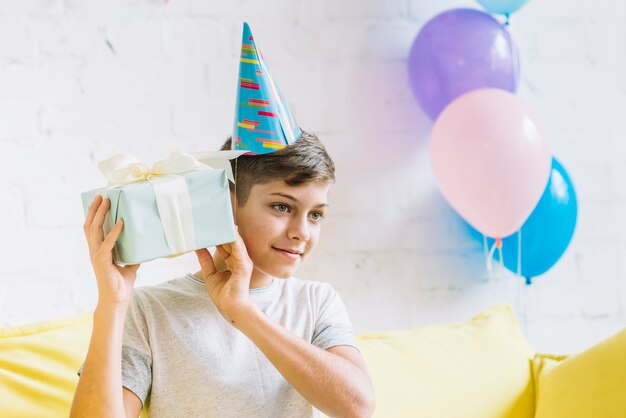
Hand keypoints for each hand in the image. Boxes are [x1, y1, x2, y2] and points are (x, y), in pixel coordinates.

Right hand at [83, 195, 139, 309]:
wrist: (117, 301)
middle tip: (101, 195)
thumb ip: (133, 254)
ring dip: (101, 214)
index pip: (92, 228)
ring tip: (106, 202)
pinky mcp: (102, 261)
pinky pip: (108, 243)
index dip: (94, 214)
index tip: (99, 200)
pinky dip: (114, 232)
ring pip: (95, 230)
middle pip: (90, 225)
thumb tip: (144, 245)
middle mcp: (94, 251)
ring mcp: (96, 255)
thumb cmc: (121, 284)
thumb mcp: (130, 264)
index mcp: (98, 250)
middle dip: (94, 209)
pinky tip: (122, 222)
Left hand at [195, 228, 253, 324]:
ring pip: (236, 242)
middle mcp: (241, 259)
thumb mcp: (210, 274)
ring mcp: (244, 262)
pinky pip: (238, 249)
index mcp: (234, 262)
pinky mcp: (243, 266)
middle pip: (231, 240)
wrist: (231, 309)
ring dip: (228, 231)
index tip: (210, 225)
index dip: (218, 235)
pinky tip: (228, 231)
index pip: (226, 244)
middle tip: (213, 218)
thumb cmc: (223, 295)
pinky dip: (233, 239)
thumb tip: (198, 247)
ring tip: (219, 220)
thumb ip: (205, 260)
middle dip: (223, 229)